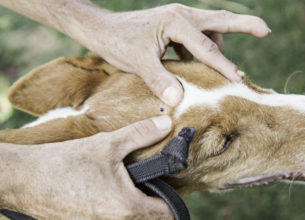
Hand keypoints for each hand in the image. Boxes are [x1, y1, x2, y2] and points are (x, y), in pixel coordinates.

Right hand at [1, 116, 172, 218]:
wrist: (25, 179)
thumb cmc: (65, 163)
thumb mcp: (108, 144)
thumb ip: (141, 134)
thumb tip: (166, 125)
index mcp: (126, 208)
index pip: (167, 214)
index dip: (172, 200)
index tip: (167, 184)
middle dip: (155, 204)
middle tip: (148, 183)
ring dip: (135, 207)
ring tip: (127, 185)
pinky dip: (117, 210)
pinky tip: (106, 192)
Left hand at [73, 3, 269, 105]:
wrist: (101, 29)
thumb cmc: (118, 42)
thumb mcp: (138, 62)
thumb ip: (159, 80)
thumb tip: (178, 99)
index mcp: (176, 22)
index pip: (207, 48)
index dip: (223, 67)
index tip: (239, 80)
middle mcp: (181, 15)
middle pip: (220, 20)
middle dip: (244, 25)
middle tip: (266, 30)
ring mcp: (177, 19)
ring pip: (208, 30)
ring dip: (217, 46)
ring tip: (222, 68)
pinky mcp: (172, 26)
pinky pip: (194, 37)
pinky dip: (200, 50)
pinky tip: (195, 65)